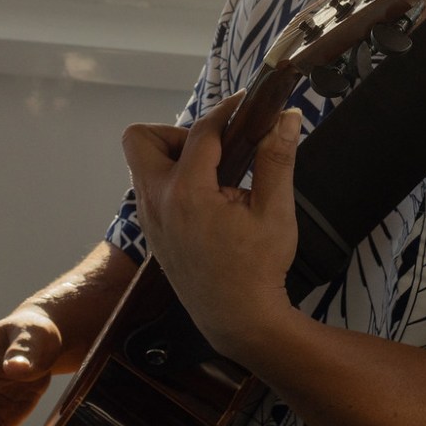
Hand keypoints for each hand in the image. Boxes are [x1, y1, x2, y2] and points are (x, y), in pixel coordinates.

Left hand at [122, 94, 302, 365]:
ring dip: (172, 157)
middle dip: (175, 133)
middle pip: (140, 138)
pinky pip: (149, 190)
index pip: (201, 132)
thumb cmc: (259, 269)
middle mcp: (158, 201)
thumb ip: (277, 159)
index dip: (226, 111)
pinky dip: (171, 181)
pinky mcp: (152, 232)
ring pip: (141, 164)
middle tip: (213, 149)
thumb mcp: (275, 212)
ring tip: (213, 174)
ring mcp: (149, 218)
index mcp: (188, 192)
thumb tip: (285, 117)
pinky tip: (206, 199)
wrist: (238, 321)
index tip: (246, 104)